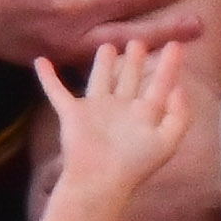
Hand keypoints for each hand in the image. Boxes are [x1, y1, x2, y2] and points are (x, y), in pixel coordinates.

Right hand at [27, 30, 199, 220]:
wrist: (99, 179)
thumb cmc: (135, 164)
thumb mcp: (167, 141)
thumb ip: (179, 115)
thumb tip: (180, 89)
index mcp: (144, 115)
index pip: (160, 85)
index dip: (169, 66)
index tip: (175, 45)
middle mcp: (121, 110)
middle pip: (130, 79)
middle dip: (135, 61)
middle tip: (138, 41)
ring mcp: (96, 110)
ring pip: (101, 79)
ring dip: (103, 64)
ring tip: (107, 45)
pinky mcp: (72, 113)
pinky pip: (57, 91)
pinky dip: (47, 77)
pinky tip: (40, 60)